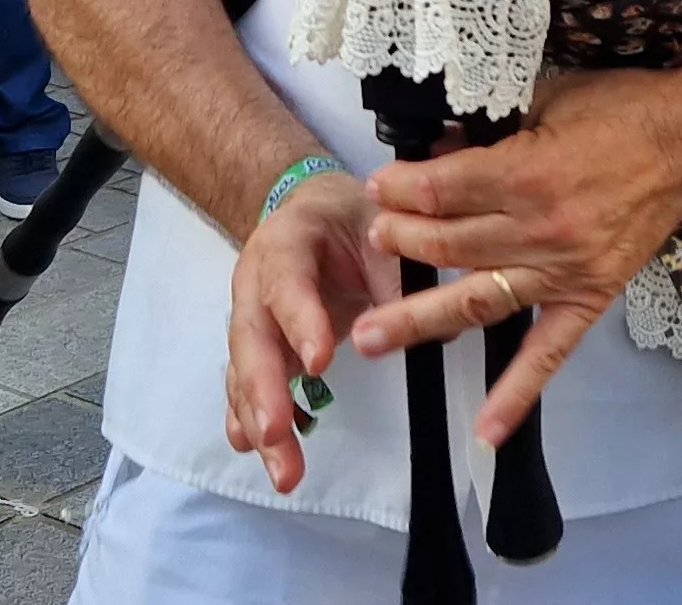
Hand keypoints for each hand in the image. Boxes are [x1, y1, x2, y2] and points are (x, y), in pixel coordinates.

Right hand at [224, 171, 396, 491]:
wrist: (315, 211)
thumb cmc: (350, 219)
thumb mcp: (379, 227)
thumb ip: (398, 274)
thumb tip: (437, 326)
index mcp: (287, 243)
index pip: (287, 281)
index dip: (300, 321)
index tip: (318, 364)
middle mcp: (255, 281)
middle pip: (252, 336)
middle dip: (264, 389)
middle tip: (279, 434)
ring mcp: (251, 316)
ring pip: (245, 370)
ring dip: (259, 421)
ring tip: (283, 470)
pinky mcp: (259, 347)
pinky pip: (246, 384)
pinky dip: (247, 418)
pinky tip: (250, 450)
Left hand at [356, 65, 681, 447]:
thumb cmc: (621, 108)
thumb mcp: (545, 96)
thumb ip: (487, 125)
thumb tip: (433, 146)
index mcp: (528, 173)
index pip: (440, 192)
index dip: (398, 190)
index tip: (376, 189)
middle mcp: (541, 231)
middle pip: (448, 246)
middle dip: (398, 243)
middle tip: (372, 242)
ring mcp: (564, 272)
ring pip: (478, 300)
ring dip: (418, 319)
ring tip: (368, 335)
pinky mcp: (589, 298)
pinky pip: (550, 354)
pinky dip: (518, 394)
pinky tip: (485, 431)